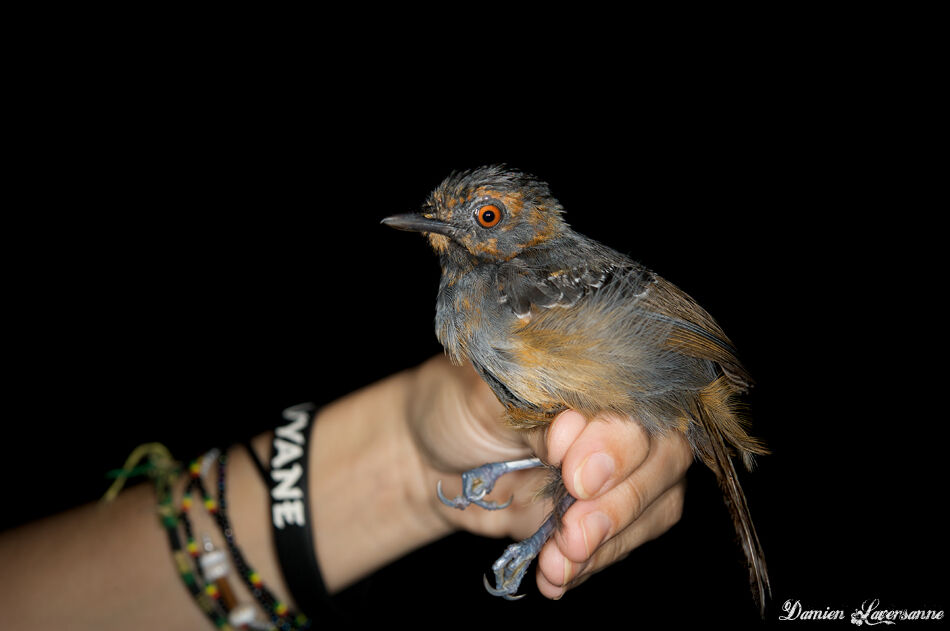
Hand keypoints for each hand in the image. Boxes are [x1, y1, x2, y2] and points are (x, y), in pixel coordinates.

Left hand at [407, 354, 691, 598]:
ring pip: (654, 506)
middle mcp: (620, 416)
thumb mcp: (484, 396)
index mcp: (600, 372)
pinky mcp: (600, 512)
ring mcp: (617, 468)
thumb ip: (534, 411)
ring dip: (608, 543)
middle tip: (573, 532)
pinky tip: (556, 576)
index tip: (573, 472)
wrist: (426, 455)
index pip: (638, 404)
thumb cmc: (456, 404)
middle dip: (620, 503)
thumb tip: (571, 431)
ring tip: (558, 563)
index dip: (616, 444)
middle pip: (664, 459)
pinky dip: (591, 564)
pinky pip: (621, 542)